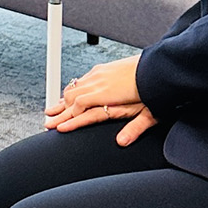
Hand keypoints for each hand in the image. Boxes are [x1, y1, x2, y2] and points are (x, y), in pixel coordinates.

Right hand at [45, 53, 159, 145]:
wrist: (160, 66)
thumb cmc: (156, 89)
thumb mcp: (149, 114)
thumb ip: (134, 128)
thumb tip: (122, 142)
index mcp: (108, 95)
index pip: (81, 108)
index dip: (68, 120)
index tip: (58, 128)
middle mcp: (100, 83)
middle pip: (72, 98)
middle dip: (59, 112)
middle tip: (48, 122)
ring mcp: (100, 74)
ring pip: (74, 87)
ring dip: (63, 100)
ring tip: (53, 109)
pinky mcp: (103, 68)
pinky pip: (82, 80)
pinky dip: (72, 89)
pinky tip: (70, 92)